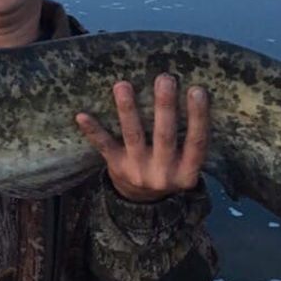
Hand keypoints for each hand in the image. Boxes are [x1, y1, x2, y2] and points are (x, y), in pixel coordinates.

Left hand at [75, 74, 208, 201]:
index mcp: (186, 172)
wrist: (142, 202)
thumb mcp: (186, 163)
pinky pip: (104, 146)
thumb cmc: (169, 168)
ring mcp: (137, 170)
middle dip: (164, 106)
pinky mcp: (116, 166)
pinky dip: (93, 131)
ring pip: (133, 136)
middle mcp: (163, 173)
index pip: (197, 141)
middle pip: (164, 136)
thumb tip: (193, 93)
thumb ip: (190, 138)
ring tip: (123, 85)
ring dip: (128, 110)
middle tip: (165, 78)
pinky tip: (82, 116)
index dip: (198, 116)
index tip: (197, 89)